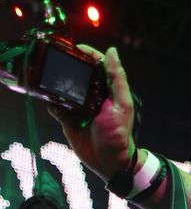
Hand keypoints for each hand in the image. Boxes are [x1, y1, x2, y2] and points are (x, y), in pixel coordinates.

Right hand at [48, 45, 135, 179]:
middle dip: (68, 67)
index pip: (97, 65)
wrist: (108, 161)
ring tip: (50, 79)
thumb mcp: (122, 104)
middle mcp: (92, 95)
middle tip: (57, 61)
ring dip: (57, 84)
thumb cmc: (119, 133)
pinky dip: (52, 103)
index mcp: (107, 89)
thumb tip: (112, 51)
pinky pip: (56, 107)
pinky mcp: (67, 119)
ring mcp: (78, 107)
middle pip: (77, 74)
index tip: (75, 47)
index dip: (87, 54)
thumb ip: (117, 78)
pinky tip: (52, 103)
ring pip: (64, 89)